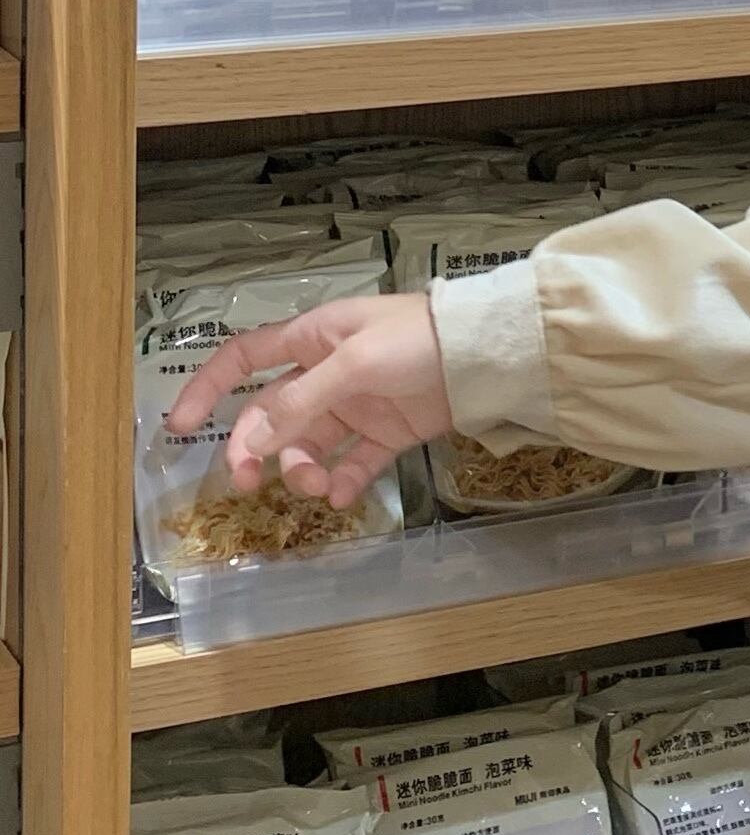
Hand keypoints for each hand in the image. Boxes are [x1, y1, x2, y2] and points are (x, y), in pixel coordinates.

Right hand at [164, 292, 454, 509]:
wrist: (486, 355)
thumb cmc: (416, 340)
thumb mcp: (354, 363)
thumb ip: (301, 401)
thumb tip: (250, 442)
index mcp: (311, 340)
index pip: (244, 359)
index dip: (208, 388)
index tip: (179, 426)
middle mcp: (326, 374)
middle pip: (271, 415)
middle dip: (254, 449)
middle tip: (248, 483)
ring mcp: (356, 406)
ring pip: (308, 445)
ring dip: (301, 469)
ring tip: (317, 485)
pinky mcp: (387, 433)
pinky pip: (353, 462)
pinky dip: (344, 481)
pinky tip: (344, 494)